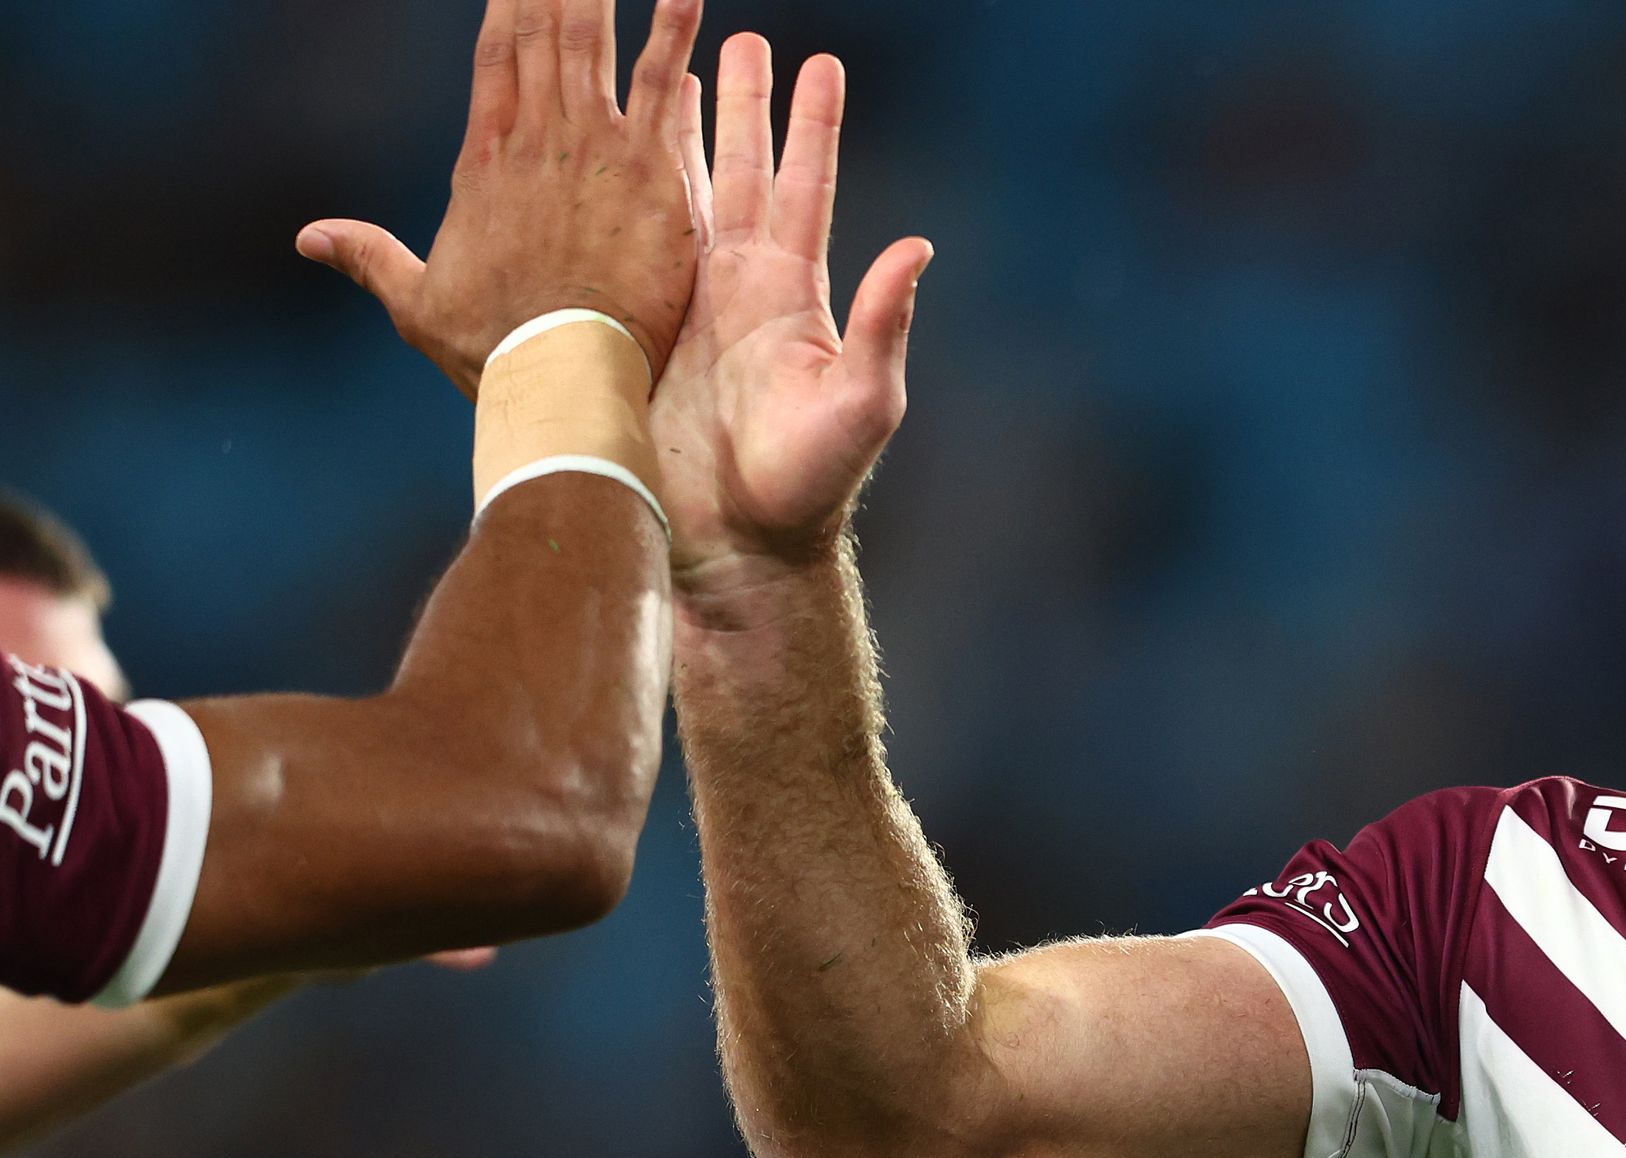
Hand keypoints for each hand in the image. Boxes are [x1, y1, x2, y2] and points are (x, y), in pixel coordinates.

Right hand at [299, 0, 708, 390]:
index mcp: (486, 162)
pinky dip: (672, 34)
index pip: (496, 59)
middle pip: (542, 34)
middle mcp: (537, 142)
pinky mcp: (650, 174)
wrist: (558, 380)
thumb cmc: (495, 351)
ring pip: (595, 44)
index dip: (509, 6)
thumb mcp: (417, 302)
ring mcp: (594, 151)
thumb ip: (369, 257)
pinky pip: (662, 88)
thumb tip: (308, 237)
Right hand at [655, 34, 930, 584]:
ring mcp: (689, 306)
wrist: (736, 544)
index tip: (819, 60)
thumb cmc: (809, 483)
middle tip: (741, 36)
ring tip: (673, 66)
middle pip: (743, 173)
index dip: (812, 126)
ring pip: (682, 196)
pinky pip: (627, 247)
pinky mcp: (638, 331)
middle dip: (743, 106)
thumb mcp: (862, 401)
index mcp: (794, 293)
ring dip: (681, 134)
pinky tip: (610, 153)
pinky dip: (624, 195)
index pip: (806, 188)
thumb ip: (886, 324)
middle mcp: (742, 288)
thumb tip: (918, 247)